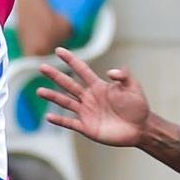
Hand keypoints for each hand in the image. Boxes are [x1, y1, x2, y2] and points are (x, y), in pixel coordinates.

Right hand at [36, 47, 151, 146]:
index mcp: (99, 86)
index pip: (81, 70)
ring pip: (66, 102)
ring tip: (39, 91)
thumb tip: (110, 72)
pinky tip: (49, 116)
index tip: (59, 50)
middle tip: (41, 67)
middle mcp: (89, 98)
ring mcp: (87, 112)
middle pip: (68, 84)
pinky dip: (60, 121)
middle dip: (55, 76)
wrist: (140, 128)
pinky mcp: (87, 127)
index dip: (71, 60)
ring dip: (53, 97)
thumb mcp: (134, 88)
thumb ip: (124, 76)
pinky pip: (70, 123)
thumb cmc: (138, 107)